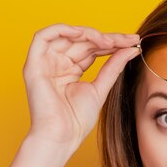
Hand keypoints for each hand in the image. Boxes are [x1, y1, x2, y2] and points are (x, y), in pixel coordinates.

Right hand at [22, 23, 139, 151]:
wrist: (62, 136)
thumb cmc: (77, 120)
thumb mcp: (100, 88)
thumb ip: (113, 66)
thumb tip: (131, 49)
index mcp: (71, 70)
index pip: (92, 48)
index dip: (112, 43)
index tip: (133, 42)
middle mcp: (57, 63)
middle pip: (82, 41)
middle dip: (106, 37)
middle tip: (128, 40)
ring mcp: (45, 63)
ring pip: (65, 35)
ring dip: (88, 33)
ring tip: (109, 41)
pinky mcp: (33, 65)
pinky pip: (42, 37)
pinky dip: (62, 30)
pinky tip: (83, 34)